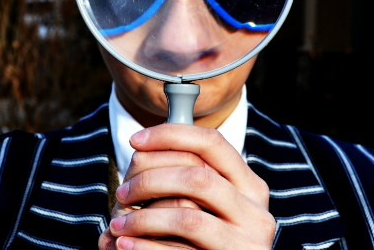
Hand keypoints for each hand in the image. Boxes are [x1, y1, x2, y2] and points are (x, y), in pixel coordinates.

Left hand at [97, 124, 275, 249]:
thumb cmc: (208, 241)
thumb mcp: (211, 205)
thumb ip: (191, 176)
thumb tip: (144, 145)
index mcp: (250, 187)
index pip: (212, 143)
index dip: (171, 135)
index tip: (135, 140)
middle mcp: (255, 213)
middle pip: (197, 177)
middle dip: (150, 180)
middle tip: (122, 193)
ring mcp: (245, 243)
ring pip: (187, 216)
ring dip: (143, 218)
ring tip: (118, 225)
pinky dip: (145, 246)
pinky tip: (125, 244)